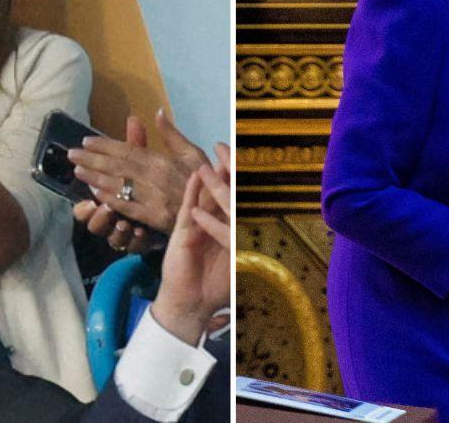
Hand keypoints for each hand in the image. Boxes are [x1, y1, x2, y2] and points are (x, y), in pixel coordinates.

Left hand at [68, 109, 207, 232]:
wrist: (217, 211)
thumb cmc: (204, 180)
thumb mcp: (193, 152)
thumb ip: (171, 134)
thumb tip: (157, 112)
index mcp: (161, 160)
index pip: (127, 150)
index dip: (104, 145)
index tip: (86, 140)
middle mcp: (153, 177)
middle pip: (116, 166)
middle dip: (92, 159)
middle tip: (71, 154)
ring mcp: (151, 198)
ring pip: (117, 185)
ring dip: (94, 177)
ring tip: (77, 170)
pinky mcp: (152, 217)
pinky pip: (126, 206)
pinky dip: (109, 198)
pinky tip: (95, 192)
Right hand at [150, 156, 230, 345]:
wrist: (191, 303)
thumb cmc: (213, 286)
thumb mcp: (238, 266)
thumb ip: (247, 250)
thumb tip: (266, 243)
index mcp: (222, 227)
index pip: (230, 198)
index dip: (234, 178)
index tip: (238, 159)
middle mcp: (208, 222)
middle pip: (217, 190)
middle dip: (223, 168)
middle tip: (223, 146)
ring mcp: (194, 226)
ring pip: (203, 196)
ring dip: (208, 178)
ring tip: (212, 157)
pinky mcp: (182, 234)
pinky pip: (187, 210)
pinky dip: (191, 194)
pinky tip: (193, 178)